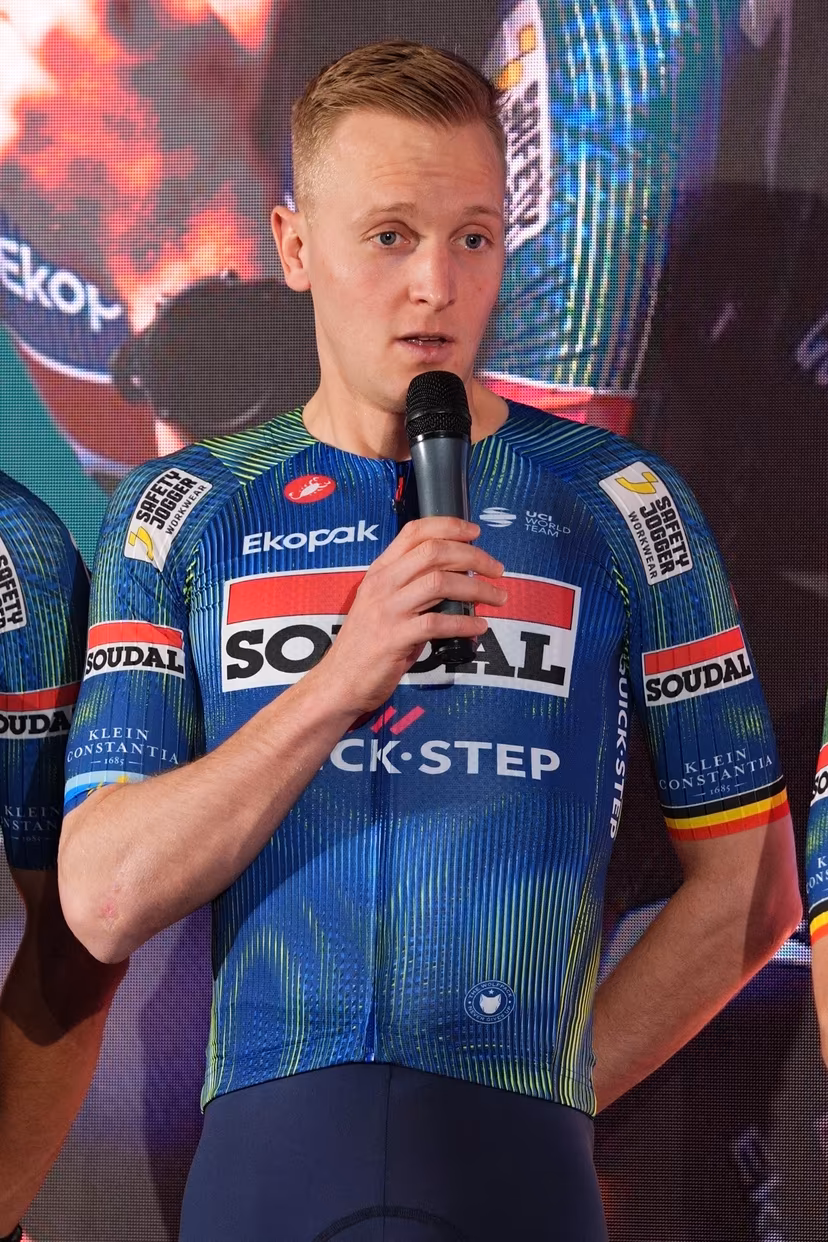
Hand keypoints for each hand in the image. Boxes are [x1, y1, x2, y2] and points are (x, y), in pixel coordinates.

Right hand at [318, 517, 505, 716]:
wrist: (339, 680)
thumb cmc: (367, 644)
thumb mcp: (383, 604)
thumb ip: (412, 588)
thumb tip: (457, 579)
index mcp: (380, 571)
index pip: (414, 532)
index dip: (449, 526)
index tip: (475, 533)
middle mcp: (382, 584)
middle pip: (434, 552)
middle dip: (473, 557)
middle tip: (496, 570)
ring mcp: (387, 610)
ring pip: (440, 583)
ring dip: (477, 588)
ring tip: (497, 597)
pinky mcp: (394, 638)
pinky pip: (438, 623)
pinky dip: (465, 624)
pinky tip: (479, 627)